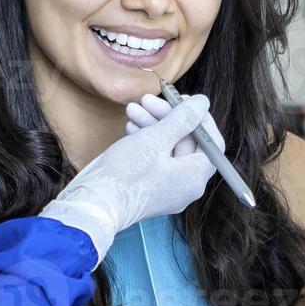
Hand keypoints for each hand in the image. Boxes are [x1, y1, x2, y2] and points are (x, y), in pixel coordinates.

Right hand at [41, 95, 218, 261]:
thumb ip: (182, 119)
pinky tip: (131, 127)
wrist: (92, 205)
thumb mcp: (154, 139)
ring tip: (132, 110)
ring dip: (153, 126)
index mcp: (194, 177)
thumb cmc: (124, 174)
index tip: (183, 100)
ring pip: (168, 149)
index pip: (212, 142)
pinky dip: (146, 142)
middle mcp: (185, 186)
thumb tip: (203, 103)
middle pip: (187, 143)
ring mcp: (168, 190)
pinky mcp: (150, 190)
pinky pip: (156, 161)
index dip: (199, 118)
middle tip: (148, 100)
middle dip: (168, 117)